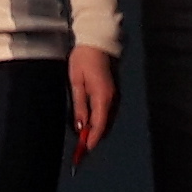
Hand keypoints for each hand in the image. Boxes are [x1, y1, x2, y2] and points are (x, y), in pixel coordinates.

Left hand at [67, 45, 120, 160]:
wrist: (98, 41)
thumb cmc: (83, 59)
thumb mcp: (76, 81)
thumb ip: (80, 104)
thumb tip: (80, 126)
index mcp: (103, 96)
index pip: (99, 124)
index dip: (93, 138)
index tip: (85, 150)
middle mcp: (112, 99)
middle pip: (105, 125)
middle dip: (94, 137)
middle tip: (81, 148)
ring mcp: (115, 95)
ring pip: (107, 119)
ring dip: (97, 130)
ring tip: (83, 138)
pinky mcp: (113, 92)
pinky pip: (108, 112)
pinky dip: (100, 120)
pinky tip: (90, 123)